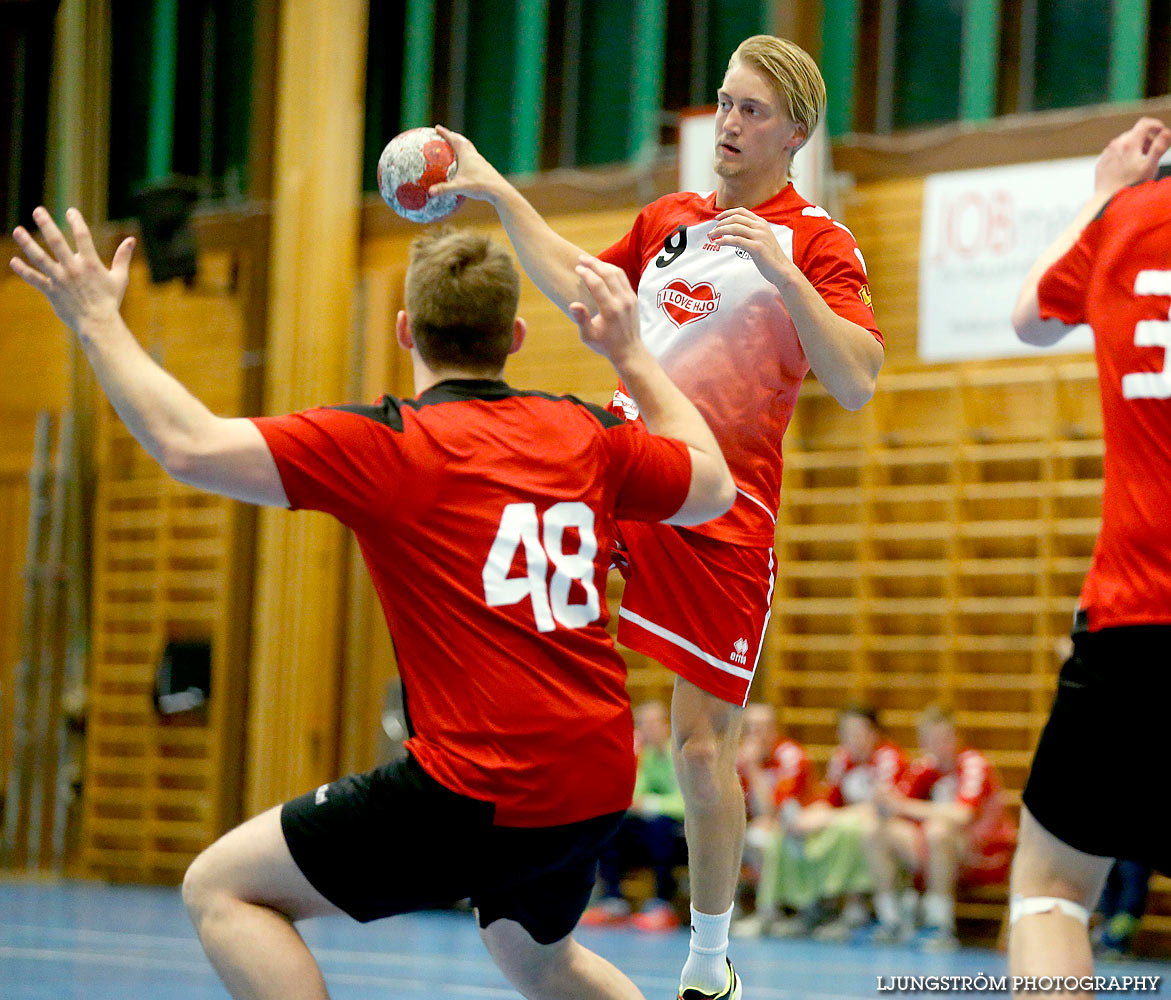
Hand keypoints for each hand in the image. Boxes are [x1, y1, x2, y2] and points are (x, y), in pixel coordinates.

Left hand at [10, 206, 134, 333]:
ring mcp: (60, 280)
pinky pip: (34, 279)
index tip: (70, 211)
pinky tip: (13, 261)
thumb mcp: (119, 278)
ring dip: (27, 243)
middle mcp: (73, 269)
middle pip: (57, 242)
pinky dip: (23, 270)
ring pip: (40, 258)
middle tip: (38, 210)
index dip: (76, 221)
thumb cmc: (110, 301)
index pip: (82, 236)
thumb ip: (122, 257)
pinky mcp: (51, 292)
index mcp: (90, 263)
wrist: (99, 324)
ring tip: (17, 230)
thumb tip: (131, 240)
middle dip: (47, 224)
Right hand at [427, 125, 507, 203]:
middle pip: (462, 141)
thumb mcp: (459, 187)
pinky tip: (465, 164)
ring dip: (461, 144)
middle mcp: (474, 155)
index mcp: (466, 155)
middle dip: (453, 136)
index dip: (444, 133)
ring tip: (455, 146)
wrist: (499, 190)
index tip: (436, 127)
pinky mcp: (484, 168)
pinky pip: (473, 158)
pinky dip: (467, 156)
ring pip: (469, 148)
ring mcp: (480, 161)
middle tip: (445, 134)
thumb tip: (430, 192)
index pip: (453, 139)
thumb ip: (444, 189)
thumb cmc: (479, 186)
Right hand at [569, 255, 643, 365]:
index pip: (597, 284)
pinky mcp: (633, 298)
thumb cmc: (605, 345)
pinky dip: (612, 270)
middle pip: (608, 273)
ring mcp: (630, 299)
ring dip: (604, 264)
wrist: (629, 351)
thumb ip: (582, 319)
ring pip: (618, 273)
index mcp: (610, 310)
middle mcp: (622, 301)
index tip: (577, 267)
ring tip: (591, 261)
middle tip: (581, 257)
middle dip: (594, 263)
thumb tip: (573, 304)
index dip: (586, 273)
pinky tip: (602, 269)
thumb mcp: (589, 336)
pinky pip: (623, 278)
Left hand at [706, 207, 794, 287]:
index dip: (727, 213)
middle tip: (712, 230)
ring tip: (712, 236)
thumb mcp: (762, 239)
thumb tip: (734, 230)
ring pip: (734, 228)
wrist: (782, 270)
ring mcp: (759, 236)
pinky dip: (724, 241)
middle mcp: (760, 227)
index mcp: (761, 223)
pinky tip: (719, 243)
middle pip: (735, 218)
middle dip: (721, 223)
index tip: (717, 219)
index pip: (741, 211)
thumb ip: (751, 232)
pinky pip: (736, 240)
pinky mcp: (756, 247)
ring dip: (720, 231)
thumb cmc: (770, 257)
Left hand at [1094, 117, 1170, 198]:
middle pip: (1135, 133)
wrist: (1107, 201)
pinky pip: (1114, 152)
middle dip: (1147, 139)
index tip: (1162, 132)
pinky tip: (1127, 167)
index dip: (1156, 125)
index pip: (1144, 123)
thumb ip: (1159, 148)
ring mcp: (1106, 153)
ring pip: (1124, 142)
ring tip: (1141, 160)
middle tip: (1152, 152)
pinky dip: (1123, 154)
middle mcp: (1115, 145)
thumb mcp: (1149, 167)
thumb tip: (1167, 132)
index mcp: (1129, 144)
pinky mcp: (1101, 162)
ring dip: (1135, 146)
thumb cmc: (1131, 185)